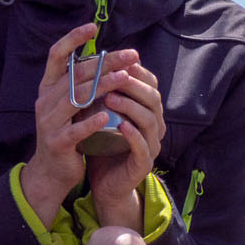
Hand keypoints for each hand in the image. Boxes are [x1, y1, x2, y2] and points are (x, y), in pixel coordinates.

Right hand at [23, 22, 114, 222]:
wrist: (53, 171)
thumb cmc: (68, 132)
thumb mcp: (70, 105)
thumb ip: (81, 84)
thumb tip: (109, 58)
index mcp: (48, 88)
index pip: (56, 56)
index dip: (72, 39)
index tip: (93, 27)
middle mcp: (45, 101)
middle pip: (74, 75)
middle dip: (104, 62)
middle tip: (130, 55)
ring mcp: (48, 122)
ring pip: (75, 98)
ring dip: (101, 86)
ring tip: (124, 78)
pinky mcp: (56, 143)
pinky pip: (74, 130)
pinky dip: (90, 122)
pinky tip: (107, 115)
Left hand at [85, 52, 165, 229]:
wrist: (105, 184)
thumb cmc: (103, 146)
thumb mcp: (101, 116)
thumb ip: (101, 93)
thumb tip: (90, 62)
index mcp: (146, 111)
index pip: (149, 85)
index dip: (137, 71)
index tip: (118, 60)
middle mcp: (154, 126)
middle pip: (153, 98)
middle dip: (134, 85)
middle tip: (114, 74)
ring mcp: (152, 145)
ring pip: (150, 120)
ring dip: (131, 107)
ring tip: (110, 97)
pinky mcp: (144, 164)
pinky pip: (143, 147)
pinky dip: (134, 135)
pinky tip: (122, 126)